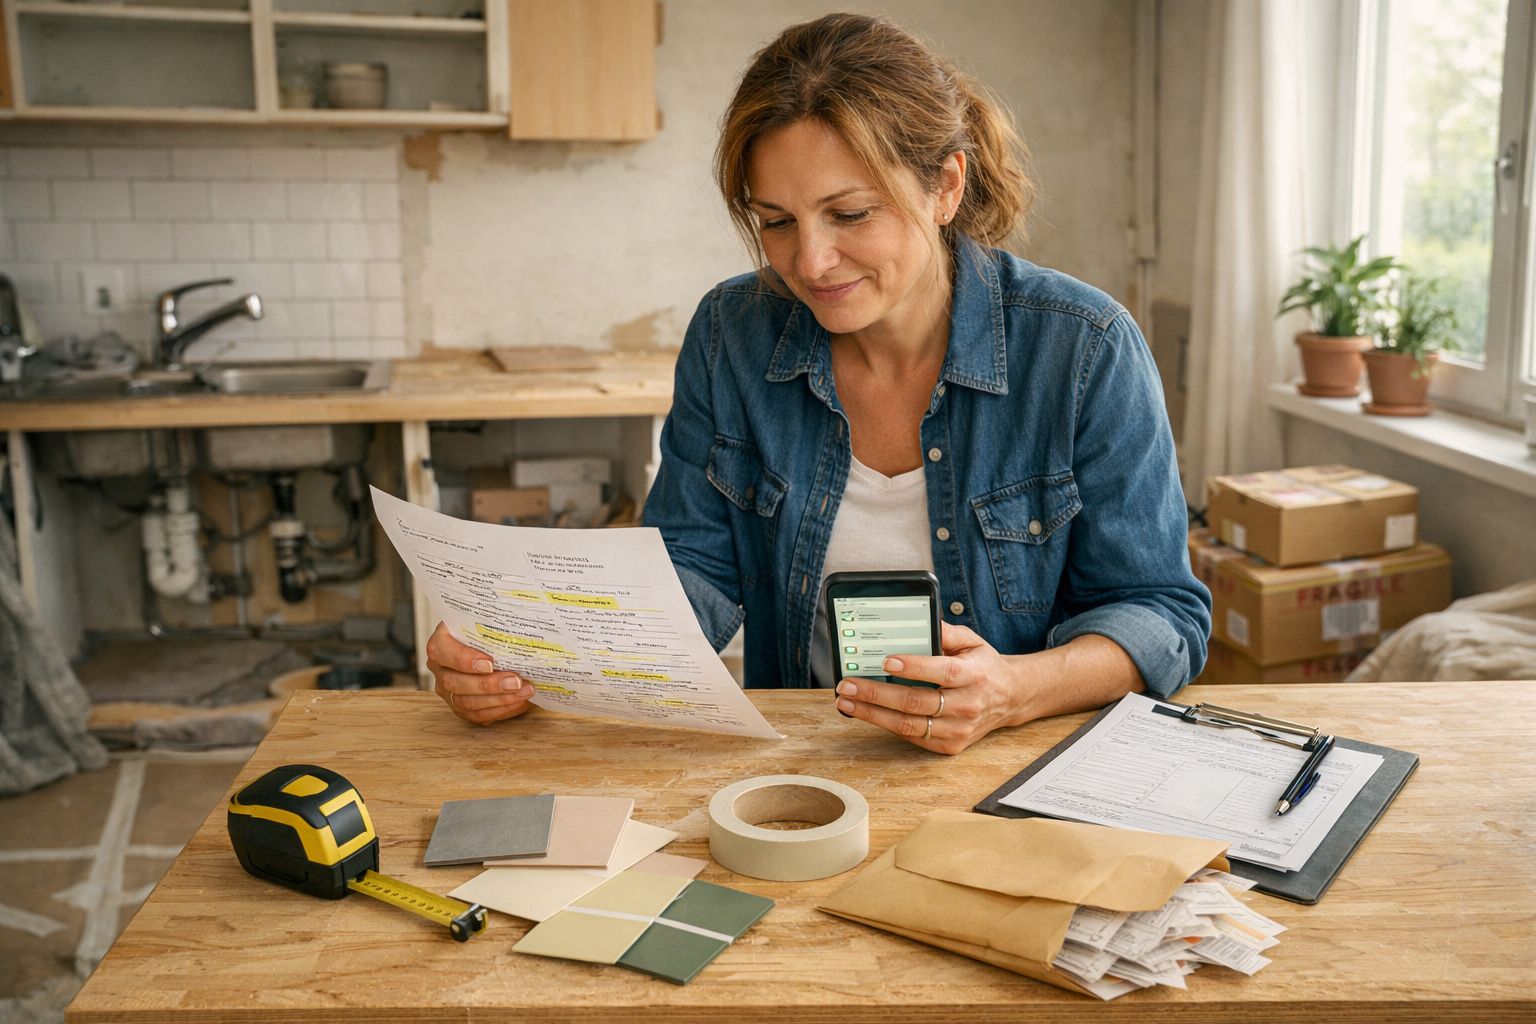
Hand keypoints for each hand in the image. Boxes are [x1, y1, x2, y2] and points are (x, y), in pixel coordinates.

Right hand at [426, 621, 535, 726]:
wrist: (500, 647)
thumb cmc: (494, 631)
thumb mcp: (493, 619)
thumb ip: (501, 616)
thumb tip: (529, 607)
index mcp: (442, 641)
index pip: (442, 650)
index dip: (463, 659)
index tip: (489, 663)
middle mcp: (440, 667)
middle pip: (455, 682)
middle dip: (488, 684)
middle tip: (515, 680)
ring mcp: (449, 690)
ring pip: (467, 702)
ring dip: (499, 699)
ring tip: (525, 690)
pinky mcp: (461, 707)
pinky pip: (478, 715)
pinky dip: (501, 710)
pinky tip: (519, 701)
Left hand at [834, 622, 1030, 754]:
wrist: (1010, 698)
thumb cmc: (983, 666)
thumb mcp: (972, 641)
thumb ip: (947, 632)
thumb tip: (922, 621)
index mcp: (974, 675)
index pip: (942, 672)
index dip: (913, 667)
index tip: (887, 660)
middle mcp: (967, 705)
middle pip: (916, 702)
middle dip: (876, 693)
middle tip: (849, 684)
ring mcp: (958, 729)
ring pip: (909, 725)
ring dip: (873, 714)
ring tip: (847, 701)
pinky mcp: (950, 745)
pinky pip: (913, 736)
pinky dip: (886, 725)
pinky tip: (867, 713)